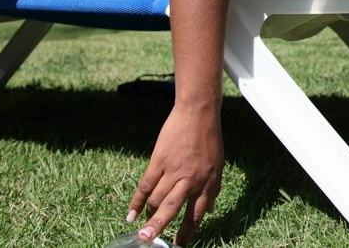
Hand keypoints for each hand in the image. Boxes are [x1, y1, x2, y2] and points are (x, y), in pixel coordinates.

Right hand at [127, 103, 223, 245]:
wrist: (198, 113)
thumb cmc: (209, 140)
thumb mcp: (218, 167)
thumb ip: (212, 190)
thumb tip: (210, 210)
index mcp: (206, 184)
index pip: (196, 214)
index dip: (187, 232)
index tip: (179, 244)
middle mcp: (189, 180)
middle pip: (172, 209)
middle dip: (160, 228)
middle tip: (149, 241)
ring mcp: (173, 171)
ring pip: (156, 199)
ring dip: (148, 216)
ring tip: (141, 230)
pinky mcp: (159, 161)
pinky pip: (145, 185)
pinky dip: (137, 201)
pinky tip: (131, 214)